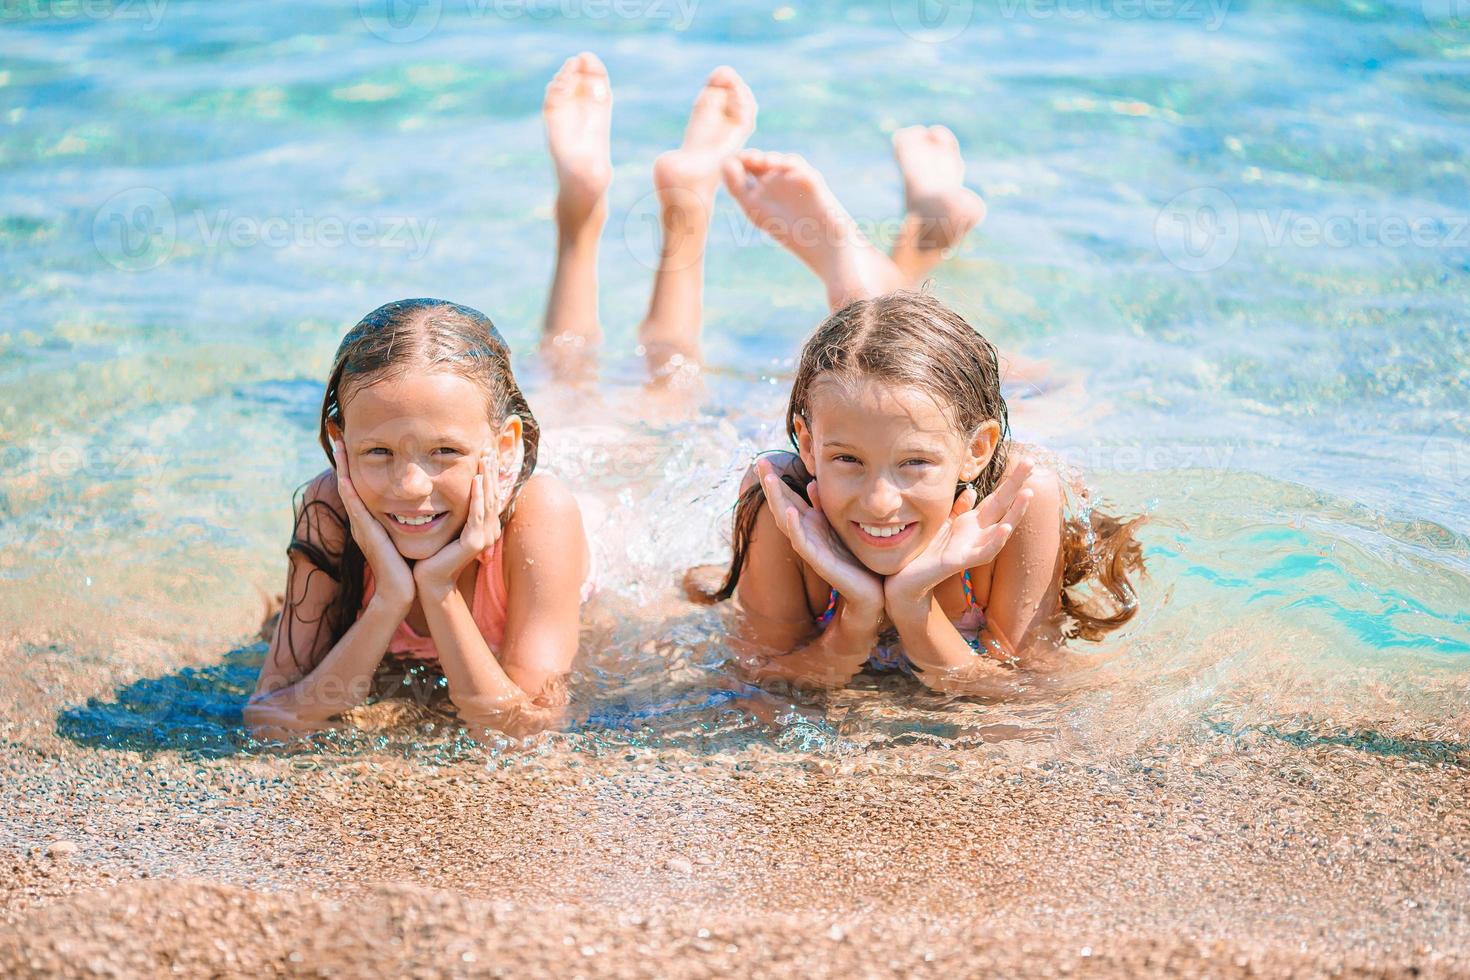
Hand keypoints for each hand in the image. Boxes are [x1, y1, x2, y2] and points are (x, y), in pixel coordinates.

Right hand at [332, 439, 414, 613]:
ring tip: (339, 447)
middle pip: (347, 483)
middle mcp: (361, 520)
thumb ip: (403, 521)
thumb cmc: (404, 565)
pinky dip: (350, 494)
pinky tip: (345, 479)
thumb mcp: (402, 536)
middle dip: (343, 460)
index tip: (352, 444)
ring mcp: (361, 526)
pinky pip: (356, 509)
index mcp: (369, 519)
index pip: (358, 486)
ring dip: (343, 468)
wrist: (400, 590)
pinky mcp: (366, 534)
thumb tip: (415, 506)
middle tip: (338, 436)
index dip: (353, 465)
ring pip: (348, 491)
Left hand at [413, 450, 501, 600]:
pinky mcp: (475, 542)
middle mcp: (490, 530)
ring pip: (488, 501)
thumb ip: (454, 510)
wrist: (429, 580)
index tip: (486, 452)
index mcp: (485, 526)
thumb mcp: (446, 525)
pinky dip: (477, 496)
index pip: (490, 494)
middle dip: (491, 470)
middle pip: (493, 494)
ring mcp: (485, 537)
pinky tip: (476, 480)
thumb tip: (451, 488)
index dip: (489, 473)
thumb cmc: (433, 552)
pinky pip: (477, 514)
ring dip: (487, 477)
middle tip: (489, 448)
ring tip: (485, 458)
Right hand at [757, 457, 883, 615]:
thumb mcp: (838, 524)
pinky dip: (794, 526)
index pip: (789, 497)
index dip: (776, 480)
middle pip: (782, 505)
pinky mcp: (819, 561)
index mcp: (811, 523)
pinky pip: (802, 542)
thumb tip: (811, 482)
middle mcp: (807, 534)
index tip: (764, 460)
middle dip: (771, 485)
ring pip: (787, 521)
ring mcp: (811, 547)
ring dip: (777, 500)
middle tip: (760, 462)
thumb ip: (824, 505)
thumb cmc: (854, 559)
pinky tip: (789, 512)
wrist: (870, 590)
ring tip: (769, 480)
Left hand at [884, 457, 1035, 609]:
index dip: (1009, 480)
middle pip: (1002, 506)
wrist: (908, 577)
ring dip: (1015, 513)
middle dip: (1016, 485)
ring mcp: (973, 548)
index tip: (1025, 461)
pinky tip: (1004, 528)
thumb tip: (973, 491)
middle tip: (1032, 462)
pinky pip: (984, 552)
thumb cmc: (926, 550)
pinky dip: (996, 540)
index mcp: (973, 523)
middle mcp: (978, 534)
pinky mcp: (962, 562)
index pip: (996, 498)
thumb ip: (959, 509)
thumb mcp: (944, 523)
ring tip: (1028, 493)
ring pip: (1001, 529)